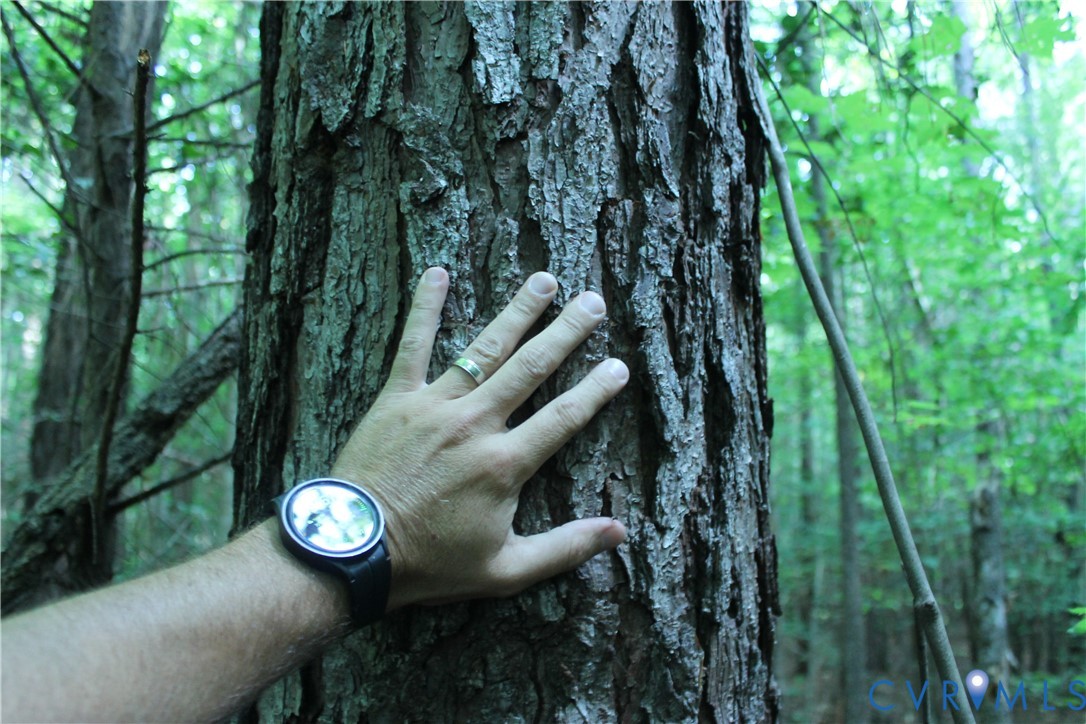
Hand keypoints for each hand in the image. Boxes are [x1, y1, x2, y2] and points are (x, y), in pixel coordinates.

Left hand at [330, 267, 627, 609]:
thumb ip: (566, 548)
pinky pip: (413, 344)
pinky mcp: (396, 398)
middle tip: (593, 301)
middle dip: (566, 332)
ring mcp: (435, 405)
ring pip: (485, 348)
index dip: (596, 390)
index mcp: (505, 464)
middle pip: (532, 368)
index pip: (564, 416)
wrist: (353, 551)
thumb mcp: (506, 570)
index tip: (619, 365)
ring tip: (543, 280)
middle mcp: (476, 424)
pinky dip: (425, 308)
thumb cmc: (430, 564)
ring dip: (517, 311)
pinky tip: (438, 273)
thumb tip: (620, 532)